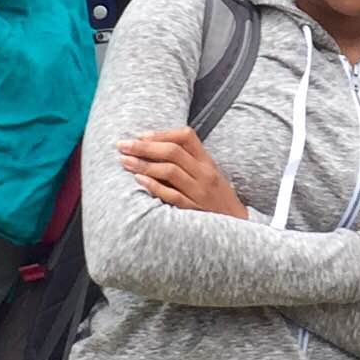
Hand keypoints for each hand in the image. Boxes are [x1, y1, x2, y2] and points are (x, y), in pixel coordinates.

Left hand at [118, 128, 246, 216]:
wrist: (237, 226)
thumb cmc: (215, 197)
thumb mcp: (208, 174)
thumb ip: (188, 160)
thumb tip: (152, 146)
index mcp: (207, 161)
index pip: (185, 137)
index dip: (160, 134)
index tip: (139, 135)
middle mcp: (205, 174)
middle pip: (173, 152)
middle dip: (144, 147)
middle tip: (122, 145)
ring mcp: (200, 192)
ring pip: (170, 171)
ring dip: (144, 164)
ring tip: (125, 162)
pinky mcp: (194, 210)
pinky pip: (172, 195)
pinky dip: (154, 186)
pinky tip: (139, 180)